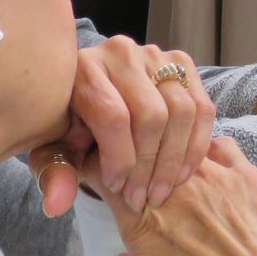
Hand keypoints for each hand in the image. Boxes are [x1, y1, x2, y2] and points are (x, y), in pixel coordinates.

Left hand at [55, 37, 214, 214]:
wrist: (89, 100)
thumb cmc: (71, 129)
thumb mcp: (55, 151)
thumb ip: (54, 174)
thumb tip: (57, 202)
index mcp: (84, 69)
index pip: (113, 115)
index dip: (120, 158)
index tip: (117, 187)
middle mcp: (121, 53)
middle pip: (151, 114)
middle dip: (149, 165)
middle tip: (141, 198)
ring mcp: (155, 54)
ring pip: (181, 111)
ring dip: (174, 160)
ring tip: (160, 191)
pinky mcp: (181, 63)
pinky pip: (202, 108)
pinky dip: (196, 146)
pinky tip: (181, 174)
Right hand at [93, 137, 256, 255]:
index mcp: (144, 226)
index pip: (103, 173)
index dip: (97, 168)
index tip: (102, 175)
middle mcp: (174, 191)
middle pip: (139, 153)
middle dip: (133, 160)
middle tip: (141, 176)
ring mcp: (212, 175)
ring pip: (176, 144)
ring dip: (169, 154)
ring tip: (177, 172)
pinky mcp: (246, 171)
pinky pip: (217, 145)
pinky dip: (208, 152)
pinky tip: (212, 170)